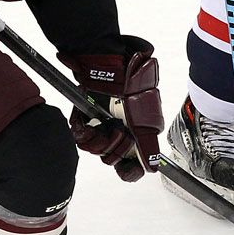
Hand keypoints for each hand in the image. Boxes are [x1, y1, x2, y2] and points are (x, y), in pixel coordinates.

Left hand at [62, 37, 162, 182]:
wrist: (106, 63)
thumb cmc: (130, 83)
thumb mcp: (144, 118)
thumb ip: (148, 146)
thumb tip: (154, 168)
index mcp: (137, 132)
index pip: (134, 164)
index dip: (129, 170)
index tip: (125, 169)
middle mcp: (120, 130)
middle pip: (112, 158)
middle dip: (112, 147)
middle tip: (117, 129)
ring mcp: (102, 124)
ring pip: (94, 148)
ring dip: (96, 137)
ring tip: (102, 122)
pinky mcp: (84, 117)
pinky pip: (79, 134)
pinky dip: (81, 129)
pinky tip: (86, 121)